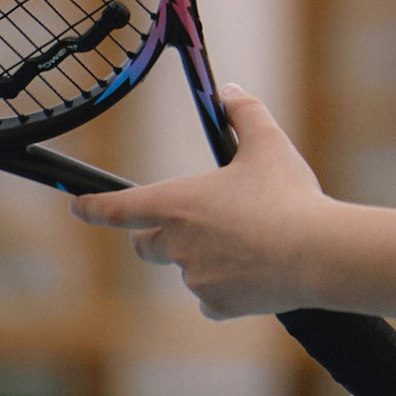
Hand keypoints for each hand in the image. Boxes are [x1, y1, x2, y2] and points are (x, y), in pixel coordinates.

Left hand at [68, 86, 331, 317]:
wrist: (318, 254)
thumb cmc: (289, 196)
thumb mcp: (268, 143)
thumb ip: (244, 111)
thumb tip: (229, 90)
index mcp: (177, 203)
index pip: (119, 207)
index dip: (93, 207)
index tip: (77, 207)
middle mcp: (177, 244)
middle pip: (145, 245)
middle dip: (153, 236)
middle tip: (181, 225)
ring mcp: (195, 278)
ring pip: (185, 269)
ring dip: (200, 258)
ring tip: (246, 242)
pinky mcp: (219, 305)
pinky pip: (209, 298)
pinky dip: (222, 287)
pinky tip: (252, 273)